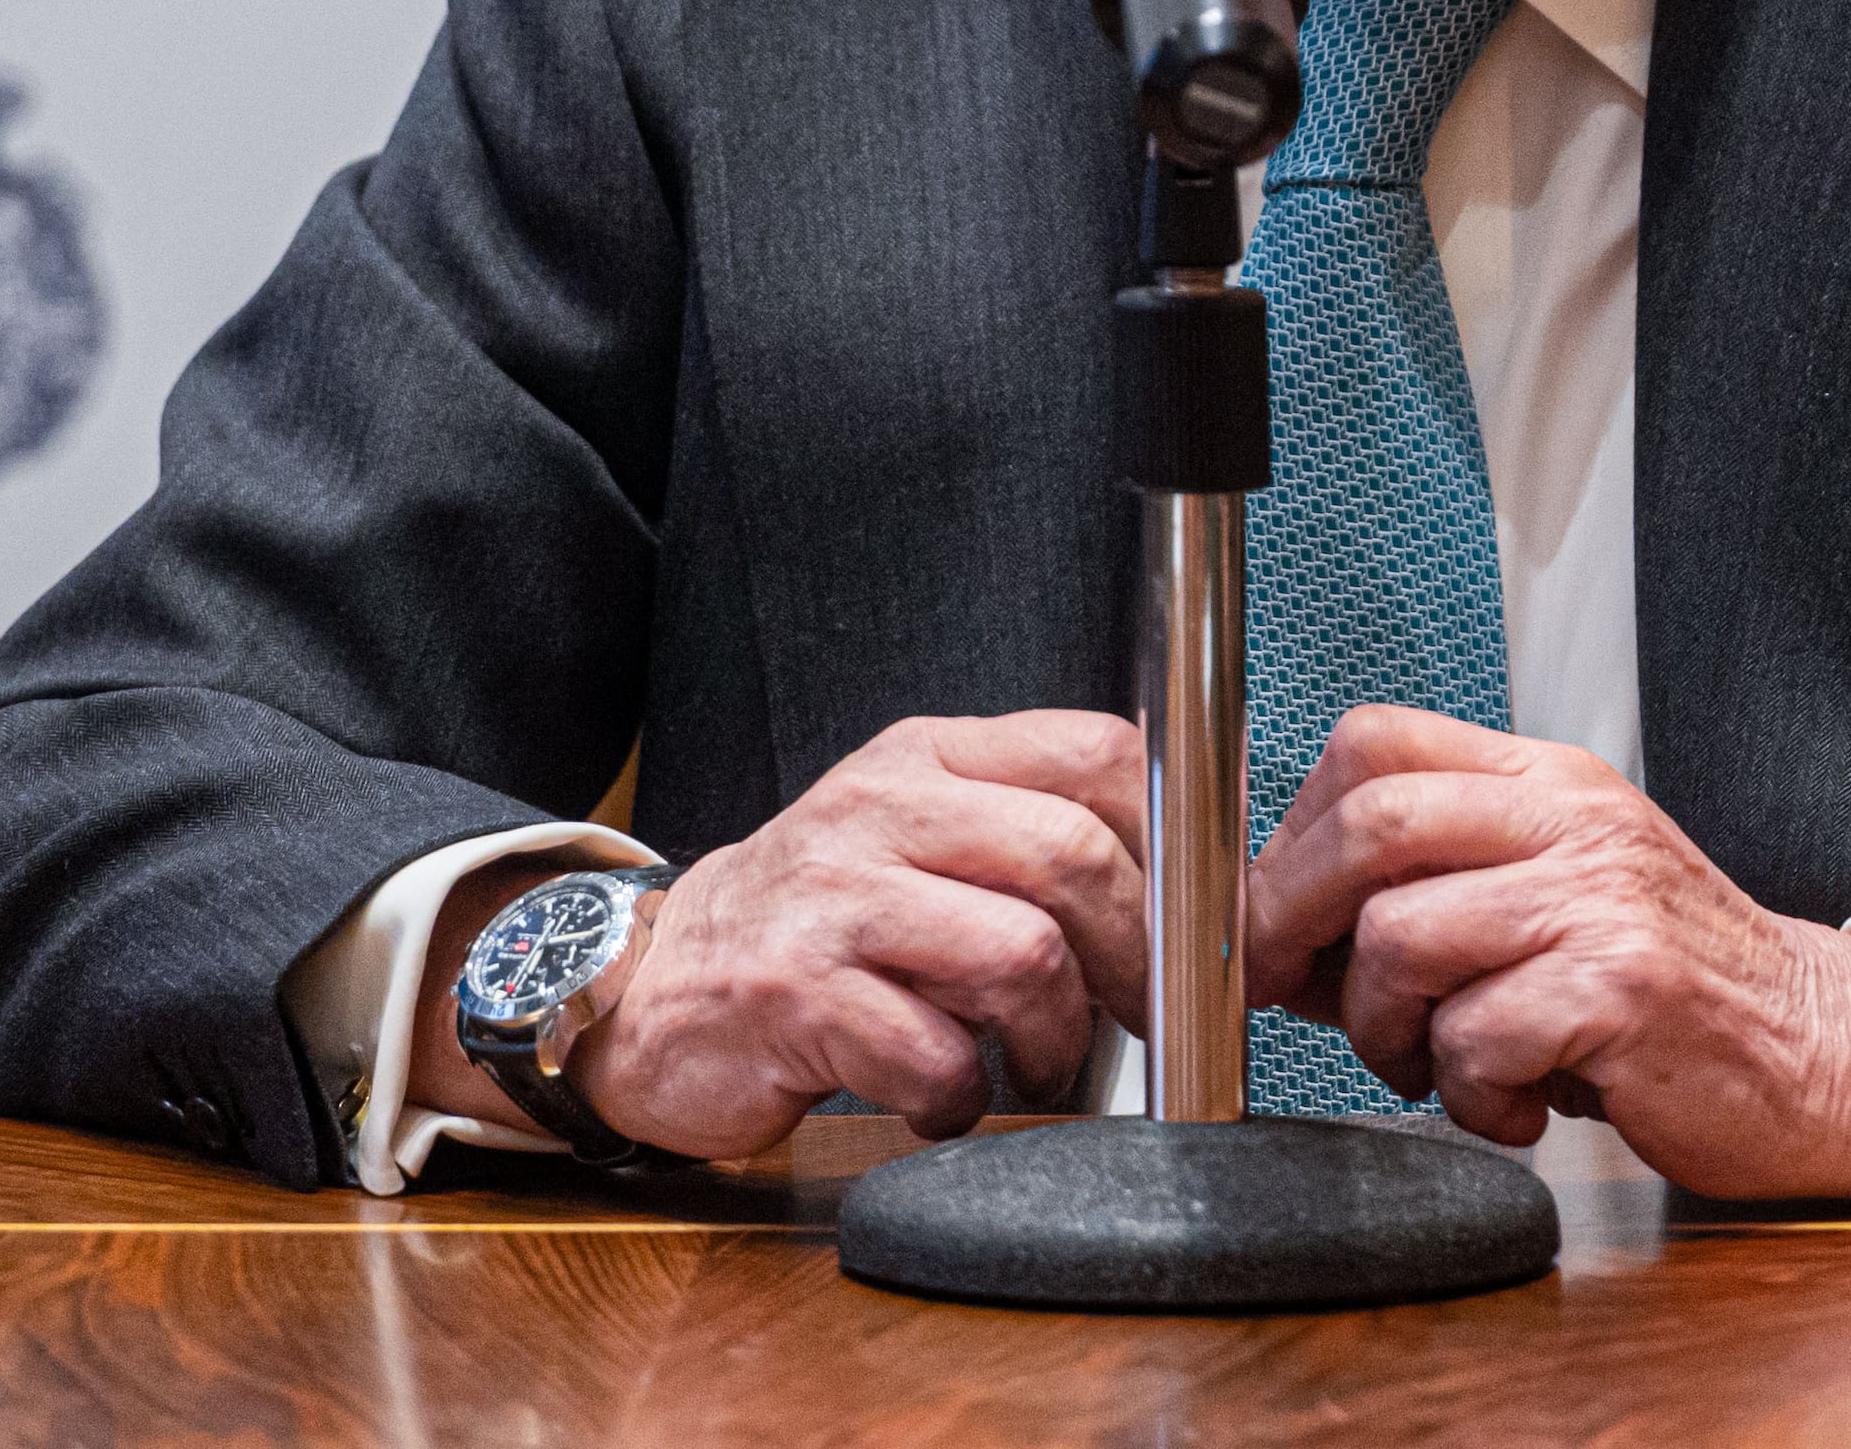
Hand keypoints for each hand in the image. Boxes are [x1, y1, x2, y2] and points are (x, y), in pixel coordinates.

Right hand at [478, 711, 1144, 1159]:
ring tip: (1035, 1065)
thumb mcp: (916, 838)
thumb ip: (1025, 836)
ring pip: (1021, 955)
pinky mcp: (794, 994)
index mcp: (929, 756)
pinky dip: (961, 1095)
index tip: (1200, 919)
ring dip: (1055, 1037)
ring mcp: (834, 898)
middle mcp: (881, 808)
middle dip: (1135, 960)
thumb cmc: (813, 922)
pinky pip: (933, 1052)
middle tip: (1137, 1019)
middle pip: (1075, 858)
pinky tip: (942, 1097)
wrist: (650, 984)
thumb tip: (1184, 888)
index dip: (1177, 842)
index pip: (1097, 754)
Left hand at [1241, 705, 1850, 1199]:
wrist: (1824, 1054)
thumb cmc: (1675, 990)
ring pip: (1402, 939)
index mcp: (1550, 786)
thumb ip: (1430, 903)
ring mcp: (1603, 900)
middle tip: (1290, 992)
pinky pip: (1475, 1038)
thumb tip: (1278, 935)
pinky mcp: (1623, 990)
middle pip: (1372, 827)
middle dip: (1294, 921)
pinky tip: (1522, 1105)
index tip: (1272, 916)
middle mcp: (1575, 823)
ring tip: (1445, 1067)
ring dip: (1387, 1032)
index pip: (1376, 745)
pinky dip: (1471, 1097)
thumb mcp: (1553, 908)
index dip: (1293, 833)